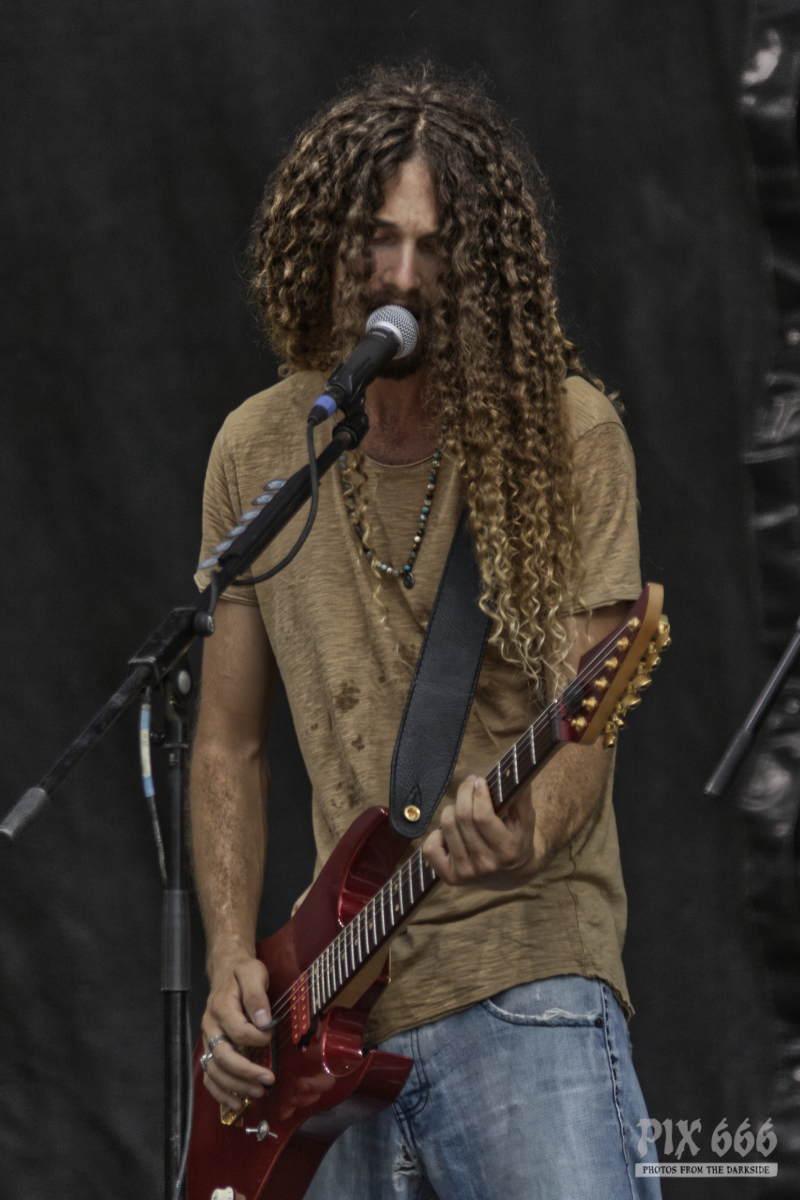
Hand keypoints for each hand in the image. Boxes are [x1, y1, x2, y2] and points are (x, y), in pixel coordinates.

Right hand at [200, 945, 275, 1109]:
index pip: (238, 1031)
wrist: (226, 970)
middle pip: (223, 1055)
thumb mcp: (253, 973)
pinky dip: (220, 1092)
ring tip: (258, 1093)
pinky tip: (236, 1103)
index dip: (257, 1039)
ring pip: (214, 1070)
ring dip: (235, 1085)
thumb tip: (263, 1021)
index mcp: (221, 1007)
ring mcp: (208, 1040)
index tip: (271, 1036)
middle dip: (246, 1072)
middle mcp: (211, 1026)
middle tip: (268, 1080)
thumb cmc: (242, 973)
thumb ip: (256, 995)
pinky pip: (209, 1076)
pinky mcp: (210, 1049)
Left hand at [422, 775, 537, 889]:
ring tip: (463, 806)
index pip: (482, 817)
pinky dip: (437, 833)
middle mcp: (486, 865)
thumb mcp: (526, 820)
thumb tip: (517, 771)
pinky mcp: (451, 878)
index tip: (480, 781)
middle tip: (469, 783)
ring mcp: (466, 874)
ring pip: (447, 827)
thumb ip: (522, 797)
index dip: (478, 794)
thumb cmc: (517, 839)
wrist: (512, 875)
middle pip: (462, 818)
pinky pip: (431, 848)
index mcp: (506, 851)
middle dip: (464, 793)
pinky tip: (451, 831)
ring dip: (452, 809)